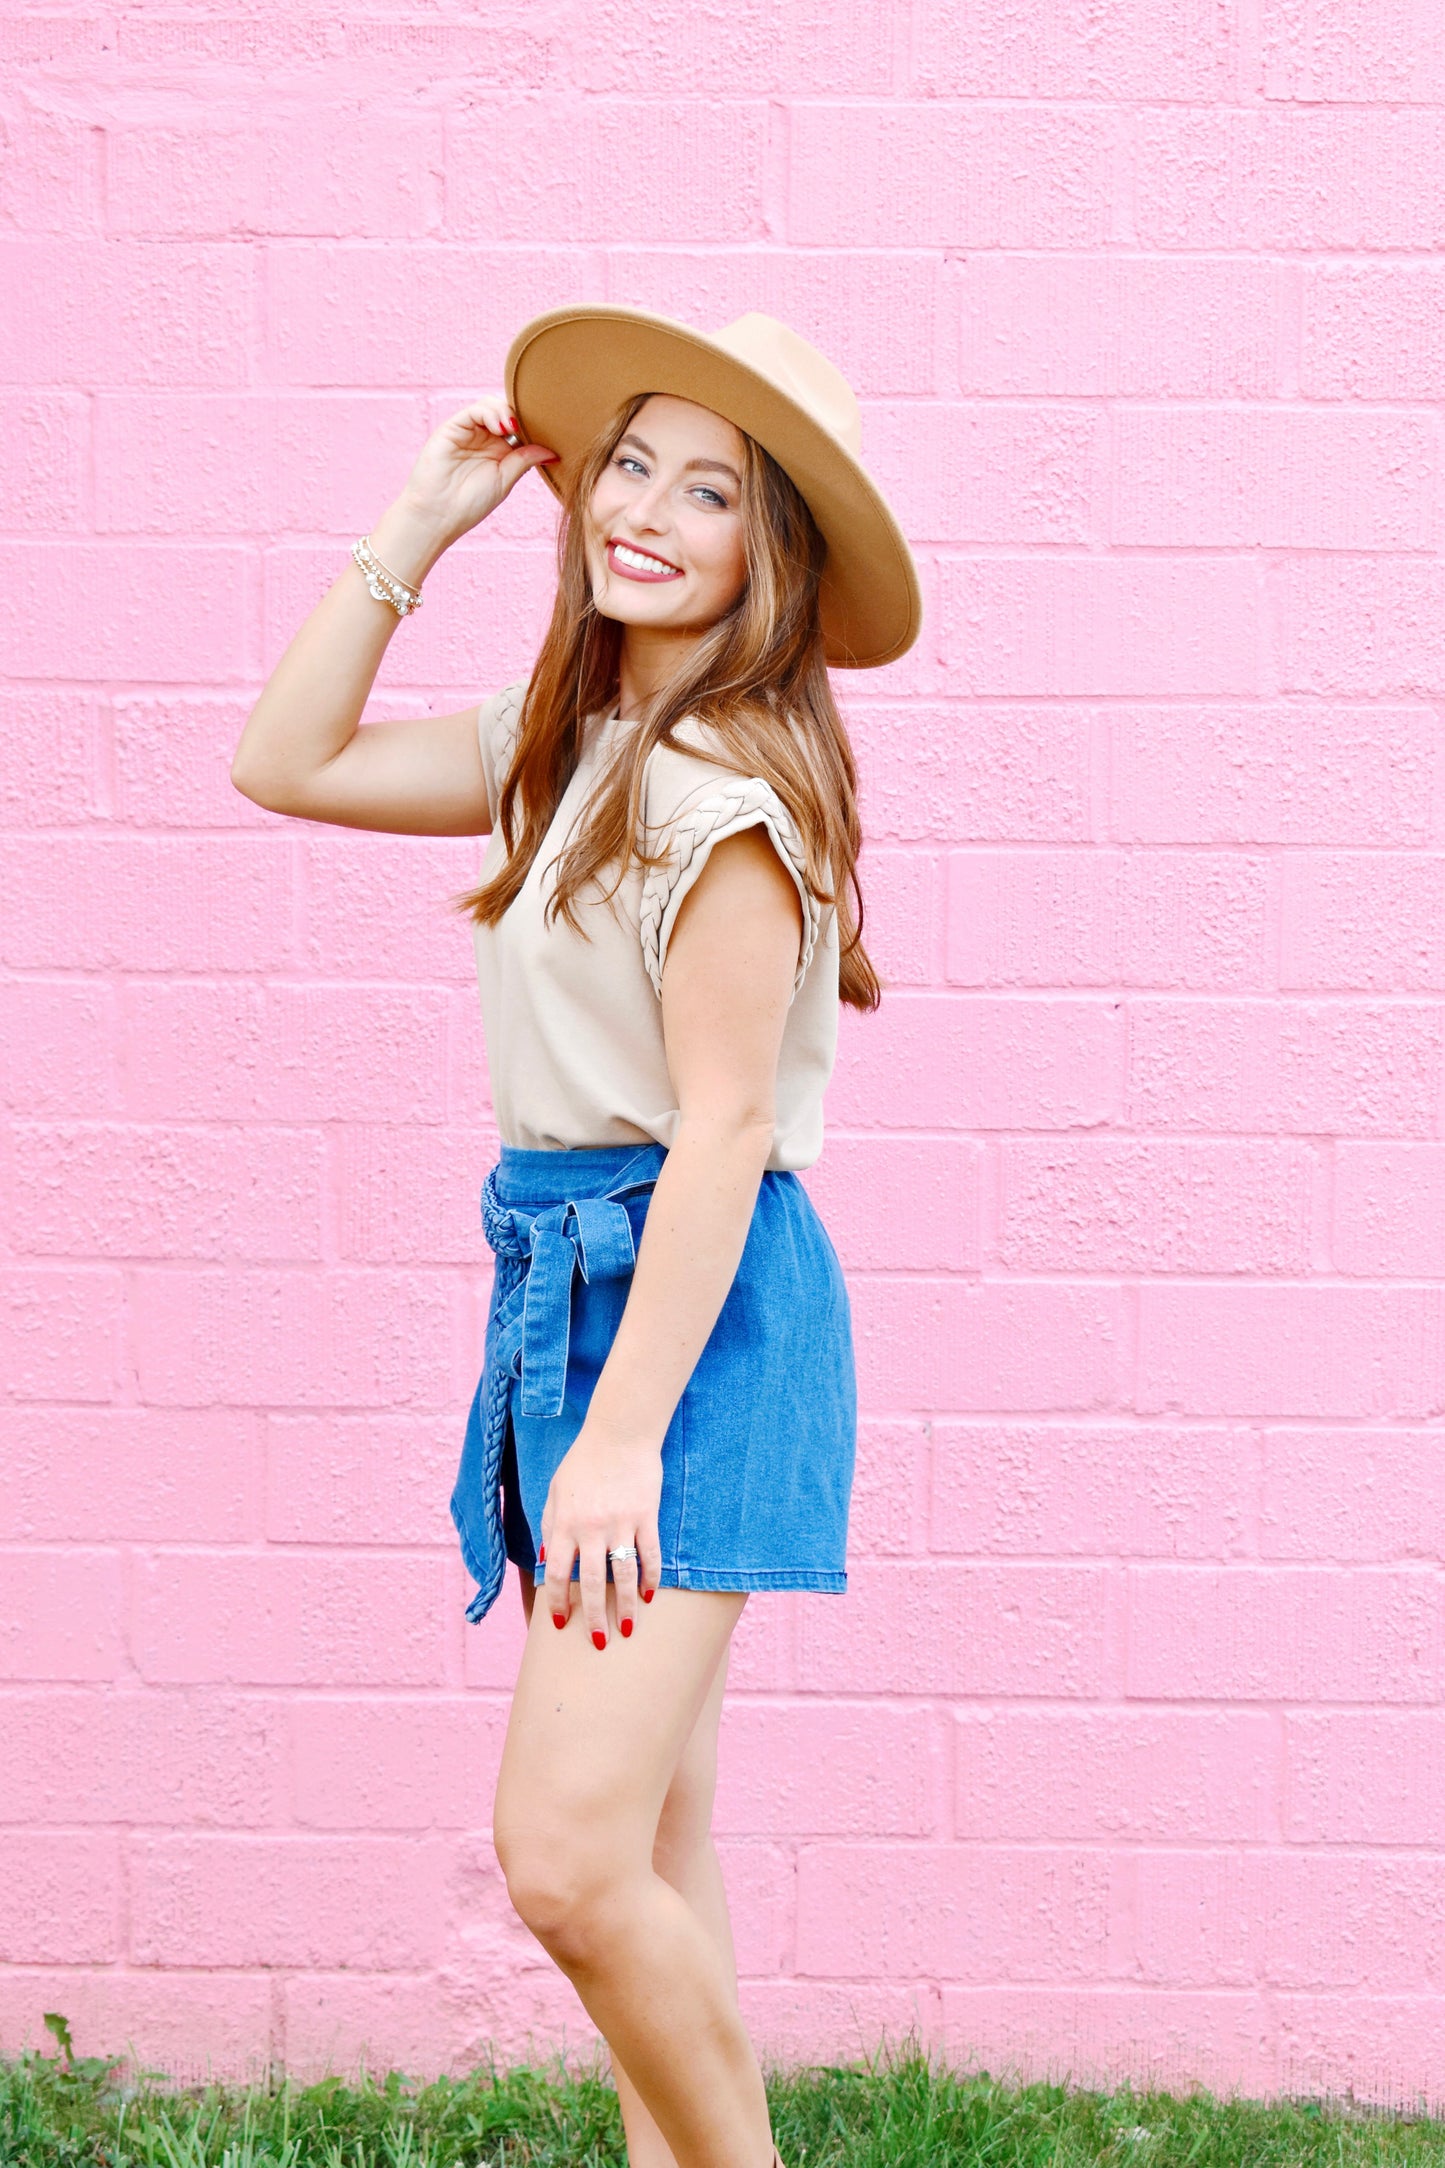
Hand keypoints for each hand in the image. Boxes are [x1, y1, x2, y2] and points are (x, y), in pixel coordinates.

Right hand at [394, 391, 557, 547]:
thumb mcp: (505, 480)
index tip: (544, 434)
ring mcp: (467, 432)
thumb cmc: (469, 504)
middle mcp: (483, 438)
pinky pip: (473, 411)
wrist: (438, 515)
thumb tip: (552, 451)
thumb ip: (524, 460)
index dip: (530, 425)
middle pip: (505, 411)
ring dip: (505, 413)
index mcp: (498, 450)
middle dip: (519, 416)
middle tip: (528, 429)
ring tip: (511, 429)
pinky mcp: (452, 428)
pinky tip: (500, 428)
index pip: (518, 426)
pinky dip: (489, 413)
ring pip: (490, 406)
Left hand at [540, 1433, 662, 1648]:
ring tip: (626, 1630)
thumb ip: (550, 1525)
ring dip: (624, 1606)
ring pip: (622, 1575)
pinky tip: (648, 1596)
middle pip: (589, 1583)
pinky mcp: (646, 1516)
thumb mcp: (555, 1491)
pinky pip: (649, 1554)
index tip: (561, 1624)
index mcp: (564, 1523)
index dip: (559, 1603)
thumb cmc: (583, 1461)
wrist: (619, 1432)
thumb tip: (550, 1561)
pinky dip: (650, 1577)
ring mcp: (620, 1523)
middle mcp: (590, 1528)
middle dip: (592, 1617)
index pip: (558, 1574)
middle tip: (597, 1642)